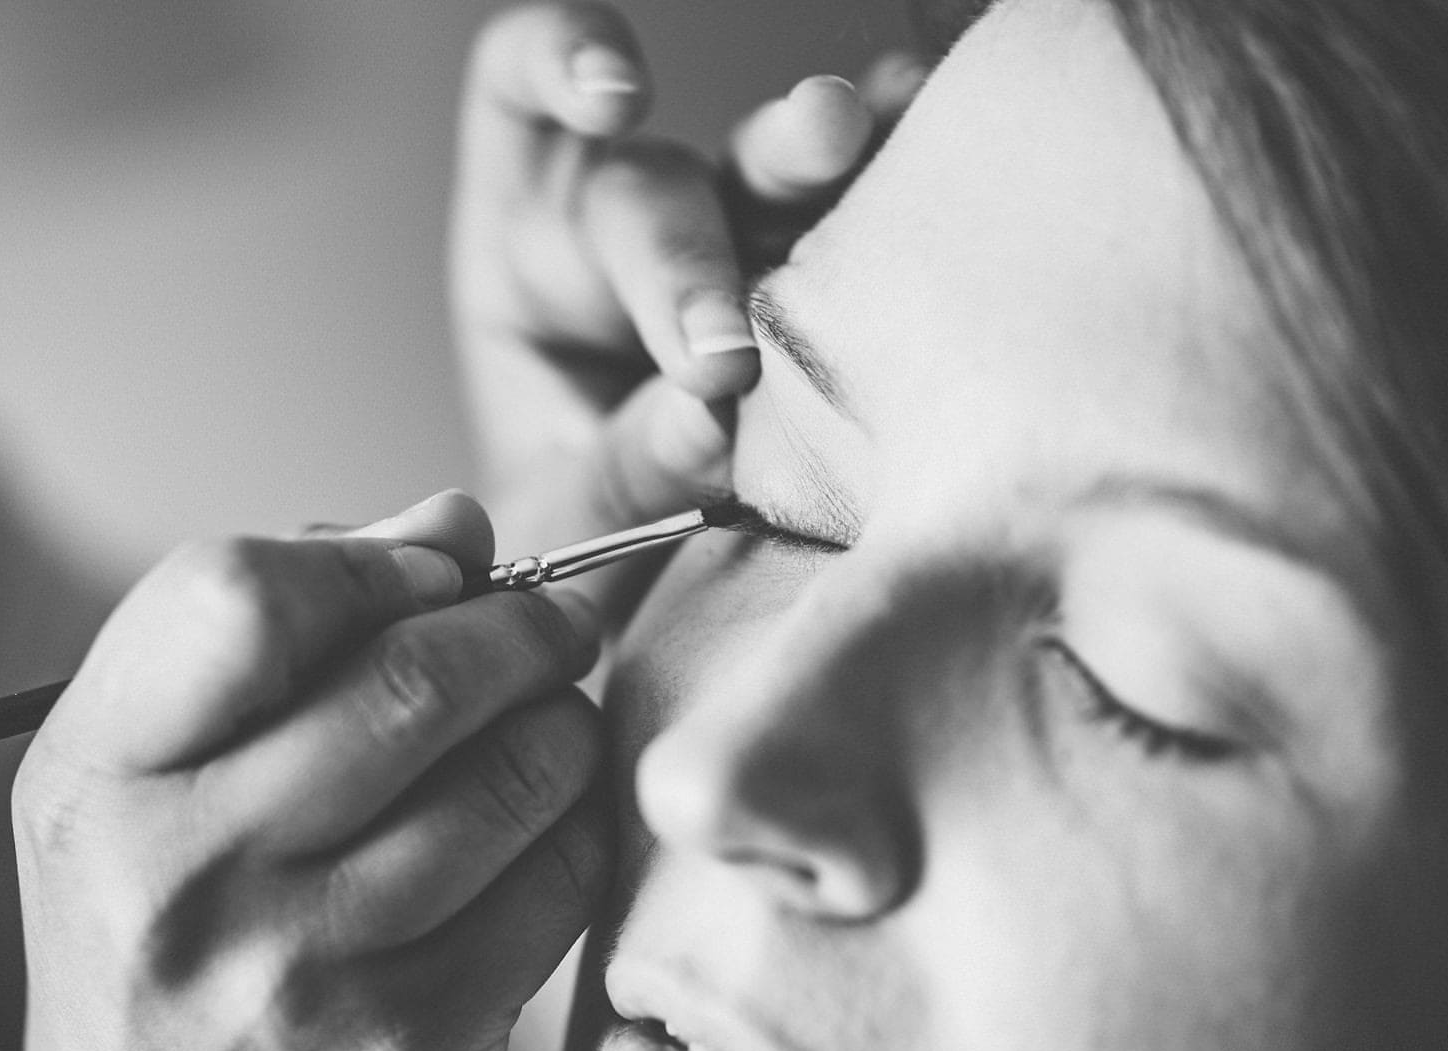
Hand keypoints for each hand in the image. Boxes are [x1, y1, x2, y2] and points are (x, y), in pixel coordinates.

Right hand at [0, 492, 608, 1050]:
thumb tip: (456, 525)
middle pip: (413, 674)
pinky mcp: (412, 1046)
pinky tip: (543, 828)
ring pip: (513, 769)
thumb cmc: (148, 964)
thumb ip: (273, 639)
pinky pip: (557, 878)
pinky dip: (577, 826)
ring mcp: (302, 972)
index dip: (367, 560)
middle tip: (552, 624)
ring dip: (563, 720)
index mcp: (95, 781)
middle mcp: (181, 876)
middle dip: (519, 624)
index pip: (241, 593)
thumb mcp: (138, 792)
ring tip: (548, 724)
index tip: (429, 572)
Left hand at [451, 2, 920, 622]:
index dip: (557, 61)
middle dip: (685, 266)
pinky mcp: (812, 285)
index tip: (611, 98)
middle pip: (653, 186)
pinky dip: (890, 170)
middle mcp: (623, 224)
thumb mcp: (568, 517)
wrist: (634, 592)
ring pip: (763, 182)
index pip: (519, 94)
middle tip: (721, 360)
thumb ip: (627, 465)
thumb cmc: (579, 531)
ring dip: (802, 159)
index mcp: (522, 249)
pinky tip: (928, 123)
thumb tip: (711, 421)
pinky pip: (851, 217)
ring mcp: (729, 247)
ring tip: (845, 129)